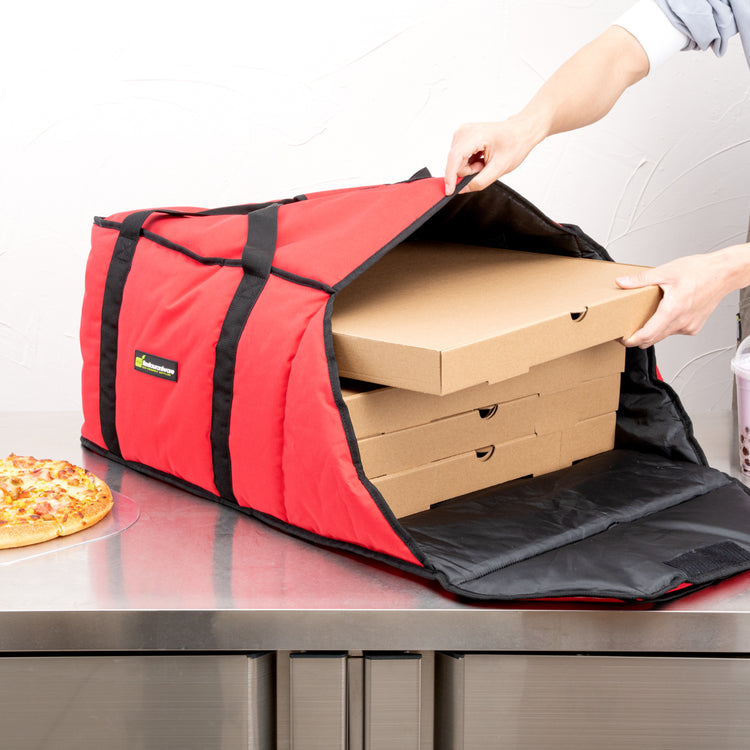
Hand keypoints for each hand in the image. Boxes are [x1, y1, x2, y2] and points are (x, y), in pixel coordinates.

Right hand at [444, 117, 541, 195]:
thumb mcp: (500, 168)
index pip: (455, 158)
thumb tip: (462, 189)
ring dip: (469, 167)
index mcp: (476, 135)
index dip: (451, 177)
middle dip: (468, 171)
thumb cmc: (514, 144)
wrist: (521, 132)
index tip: (449, 191)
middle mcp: (465, 131)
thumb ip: (480, 181)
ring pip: (456, 162)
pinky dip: (469, 163)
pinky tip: (481, 157)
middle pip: (455, 162)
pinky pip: (459, 158)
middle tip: (484, 166)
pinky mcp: (462, 137)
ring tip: (484, 161)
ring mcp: (462, 133)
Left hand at [615, 251, 737, 347]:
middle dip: (637, 337)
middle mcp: (682, 322)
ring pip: (663, 336)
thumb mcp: (665, 272)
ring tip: (645, 316)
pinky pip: (674, 331)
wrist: (724, 273)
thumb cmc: (700, 271)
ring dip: (652, 331)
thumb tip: (621, 282)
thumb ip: (640, 280)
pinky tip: (665, 313)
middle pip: (652, 339)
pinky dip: (665, 326)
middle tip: (626, 329)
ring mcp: (689, 327)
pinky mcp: (694, 327)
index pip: (646, 335)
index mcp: (673, 310)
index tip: (621, 338)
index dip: (630, 340)